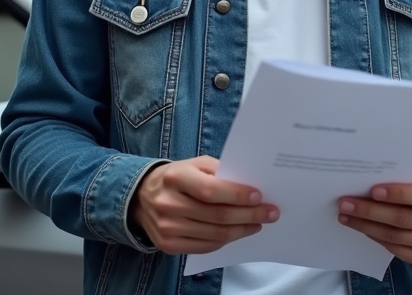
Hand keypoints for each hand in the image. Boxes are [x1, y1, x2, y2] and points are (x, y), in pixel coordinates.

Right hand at [129, 156, 279, 254]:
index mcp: (175, 177)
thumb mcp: (195, 164)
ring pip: (214, 234)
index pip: (211, 190)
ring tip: (258, 223)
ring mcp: (166, 227)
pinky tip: (238, 232)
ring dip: (242, 230)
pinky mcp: (167, 245)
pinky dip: (225, 240)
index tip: (259, 196)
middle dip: (249, 215)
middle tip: (270, 213)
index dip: (237, 195)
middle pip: (217, 216)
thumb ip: (220, 172)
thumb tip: (250, 187)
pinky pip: (204, 247)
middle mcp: (168, 204)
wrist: (141, 197)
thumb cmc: (177, 177)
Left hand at [337, 180, 411, 266]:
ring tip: (348, 217)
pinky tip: (364, 229)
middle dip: (371, 211)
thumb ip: (408, 181)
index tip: (373, 190)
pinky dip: (378, 239)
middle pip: (405, 219)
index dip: (399, 194)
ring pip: (397, 237)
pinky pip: (398, 251)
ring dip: (368, 226)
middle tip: (347, 204)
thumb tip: (369, 182)